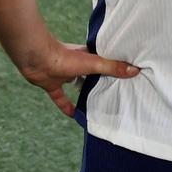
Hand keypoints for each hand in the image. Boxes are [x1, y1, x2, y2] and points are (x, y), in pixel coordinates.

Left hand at [18, 41, 138, 117]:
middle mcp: (78, 65)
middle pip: (93, 74)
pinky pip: (61, 98)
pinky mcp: (53, 85)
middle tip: (115, 91)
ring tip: (98, 102)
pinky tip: (74, 115)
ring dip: (85, 91)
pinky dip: (67, 106)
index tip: (127, 75)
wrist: (36, 58)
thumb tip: (135, 70)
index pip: (106, 61)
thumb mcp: (93, 63)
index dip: (116, 67)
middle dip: (102, 80)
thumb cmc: (65, 56)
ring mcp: (65, 75)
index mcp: (89, 56)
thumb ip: (112, 67)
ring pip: (77, 84)